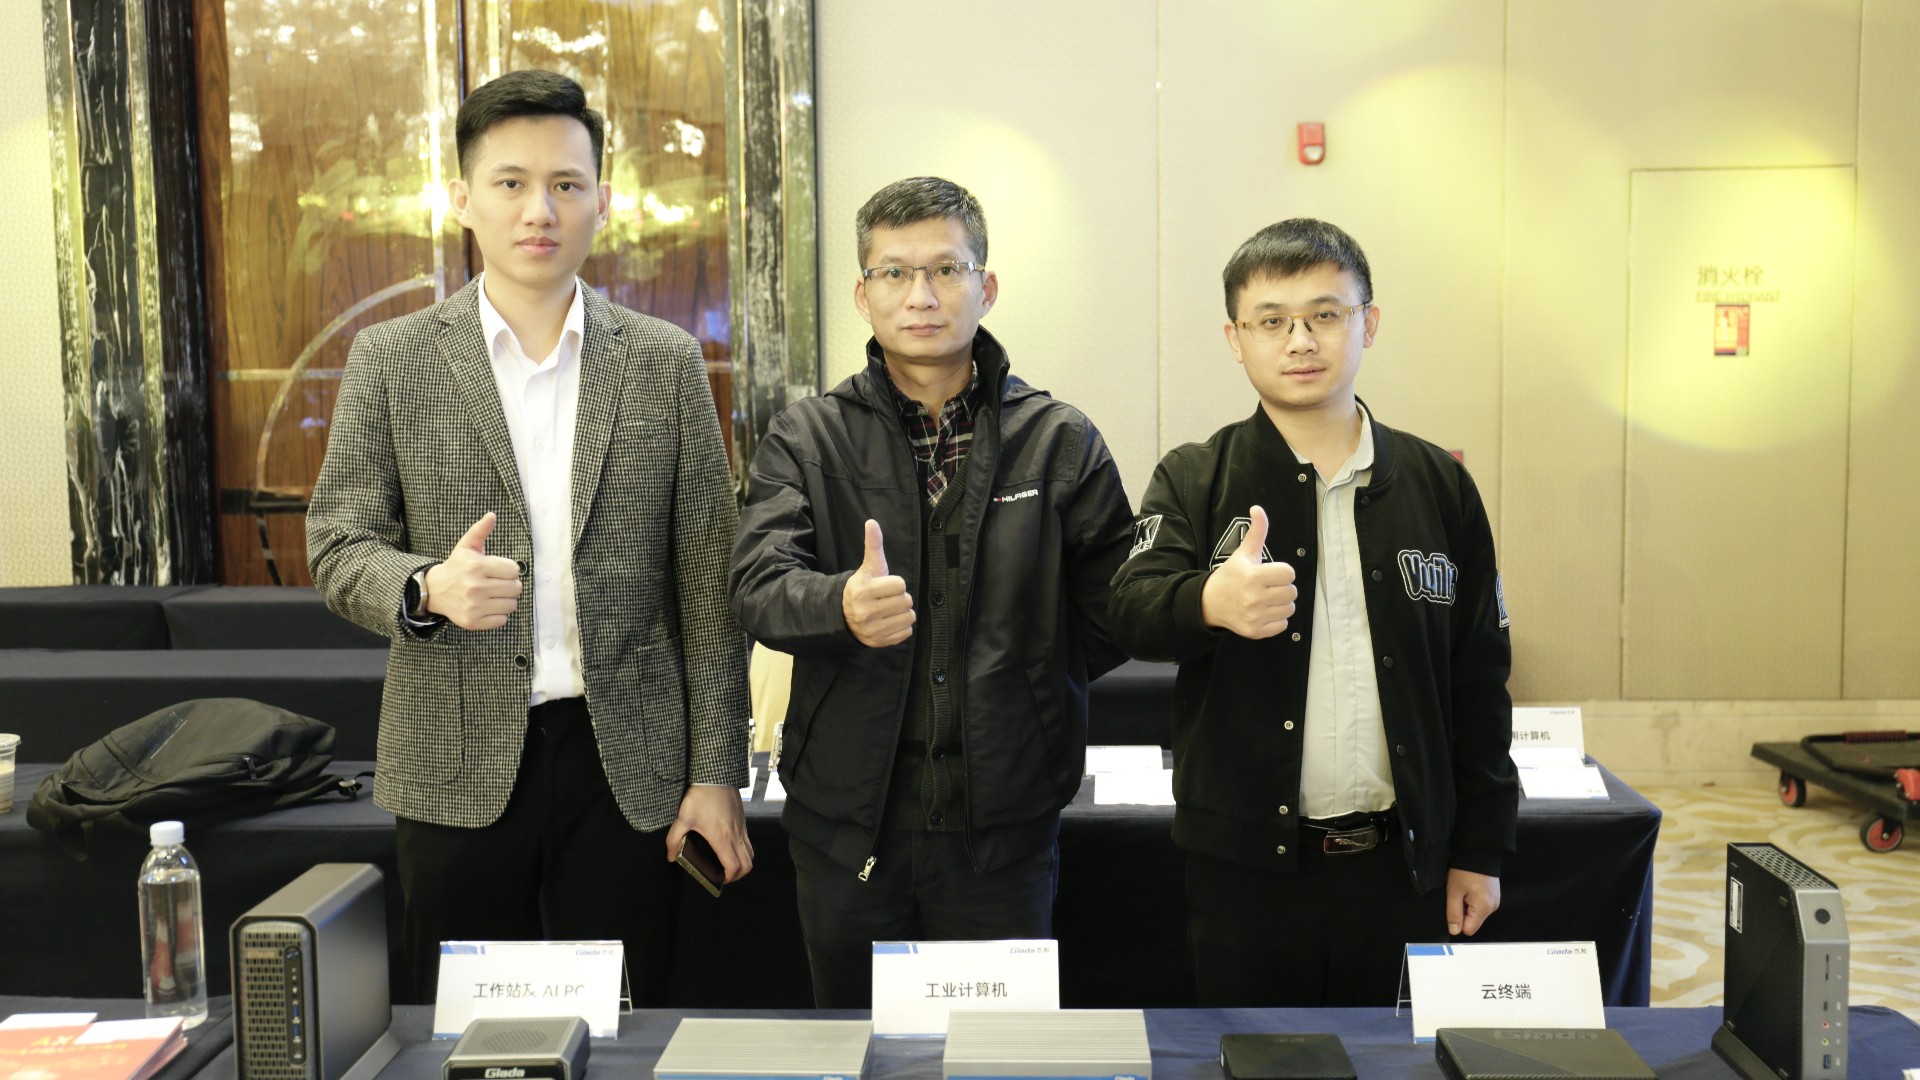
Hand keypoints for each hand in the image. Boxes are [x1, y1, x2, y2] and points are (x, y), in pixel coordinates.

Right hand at [424, 512, 522, 629]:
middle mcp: (475, 587)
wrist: (435, 591)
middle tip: (498, 583)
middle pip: (516, 588)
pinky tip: (488, 606)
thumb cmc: (457, 566)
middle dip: (510, 585)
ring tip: (494, 594)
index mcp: (476, 566)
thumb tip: (492, 515)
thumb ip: (480, 531)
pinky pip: (502, 620)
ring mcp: (474, 606)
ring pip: (511, 605)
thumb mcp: (466, 546)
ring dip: (506, 600)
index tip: (498, 570)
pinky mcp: (473, 621)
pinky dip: (499, 614)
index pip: (514, 570)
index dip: (508, 569)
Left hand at [667, 785, 753, 883]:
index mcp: (722, 838)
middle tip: (724, 875)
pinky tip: (728, 845)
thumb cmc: (700, 797)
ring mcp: (742, 827)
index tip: (719, 879)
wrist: (715, 776)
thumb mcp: (682, 818)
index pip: (734, 867)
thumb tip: (671, 856)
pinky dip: (743, 850)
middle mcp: (736, 835)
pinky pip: (748, 841)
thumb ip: (674, 840)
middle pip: (747, 864)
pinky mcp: (743, 820)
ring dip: (743, 863)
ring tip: (728, 863)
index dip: (729, 878)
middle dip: (738, 875)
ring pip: (751, 853)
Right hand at [841, 519, 914, 647]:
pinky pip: (906, 632)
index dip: (896, 583)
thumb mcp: (868, 567)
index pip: (900, 585)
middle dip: (900, 598)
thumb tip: (872, 522)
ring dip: (903, 612)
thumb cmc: (862, 587)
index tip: (885, 585)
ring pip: (909, 617)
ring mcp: (873, 630)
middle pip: (906, 601)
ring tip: (890, 609)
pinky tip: (890, 621)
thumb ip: (873, 545)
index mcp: (864, 591)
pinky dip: (902, 626)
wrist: (844, 615)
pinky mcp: (879, 642)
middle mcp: (867, 612)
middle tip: (887, 598)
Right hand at [1200, 506, 1297, 638]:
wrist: (1210, 602)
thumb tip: (1257, 509)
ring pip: (1289, 608)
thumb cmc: (1231, 576)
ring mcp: (1254, 616)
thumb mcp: (1244, 553)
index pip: (1289, 573)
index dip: (1282, 571)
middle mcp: (1253, 598)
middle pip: (1292, 591)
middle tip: (1268, 586)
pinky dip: (1277, 619)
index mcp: (1252, 576)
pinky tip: (1264, 611)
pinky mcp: (1255, 631)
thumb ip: (1256, 532)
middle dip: (1282, 587)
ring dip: (1281, 603)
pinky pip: (1283, 625)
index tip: (1270, 573)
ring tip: (1267, 599)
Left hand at [1447, 868, 1500, 935]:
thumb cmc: (1464, 871)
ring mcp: (1495, 901)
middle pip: (1473, 922)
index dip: (1458, 921)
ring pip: (1477, 914)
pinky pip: (1482, 906)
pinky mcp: (1495, 896)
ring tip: (1465, 890)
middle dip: (1463, 912)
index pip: (1469, 930)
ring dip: (1468, 906)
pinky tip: (1471, 888)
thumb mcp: (1454, 892)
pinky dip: (1474, 900)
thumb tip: (1454, 931)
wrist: (1478, 852)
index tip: (1454, 906)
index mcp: (1484, 908)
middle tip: (1459, 895)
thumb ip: (1454, 913)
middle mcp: (1493, 908)